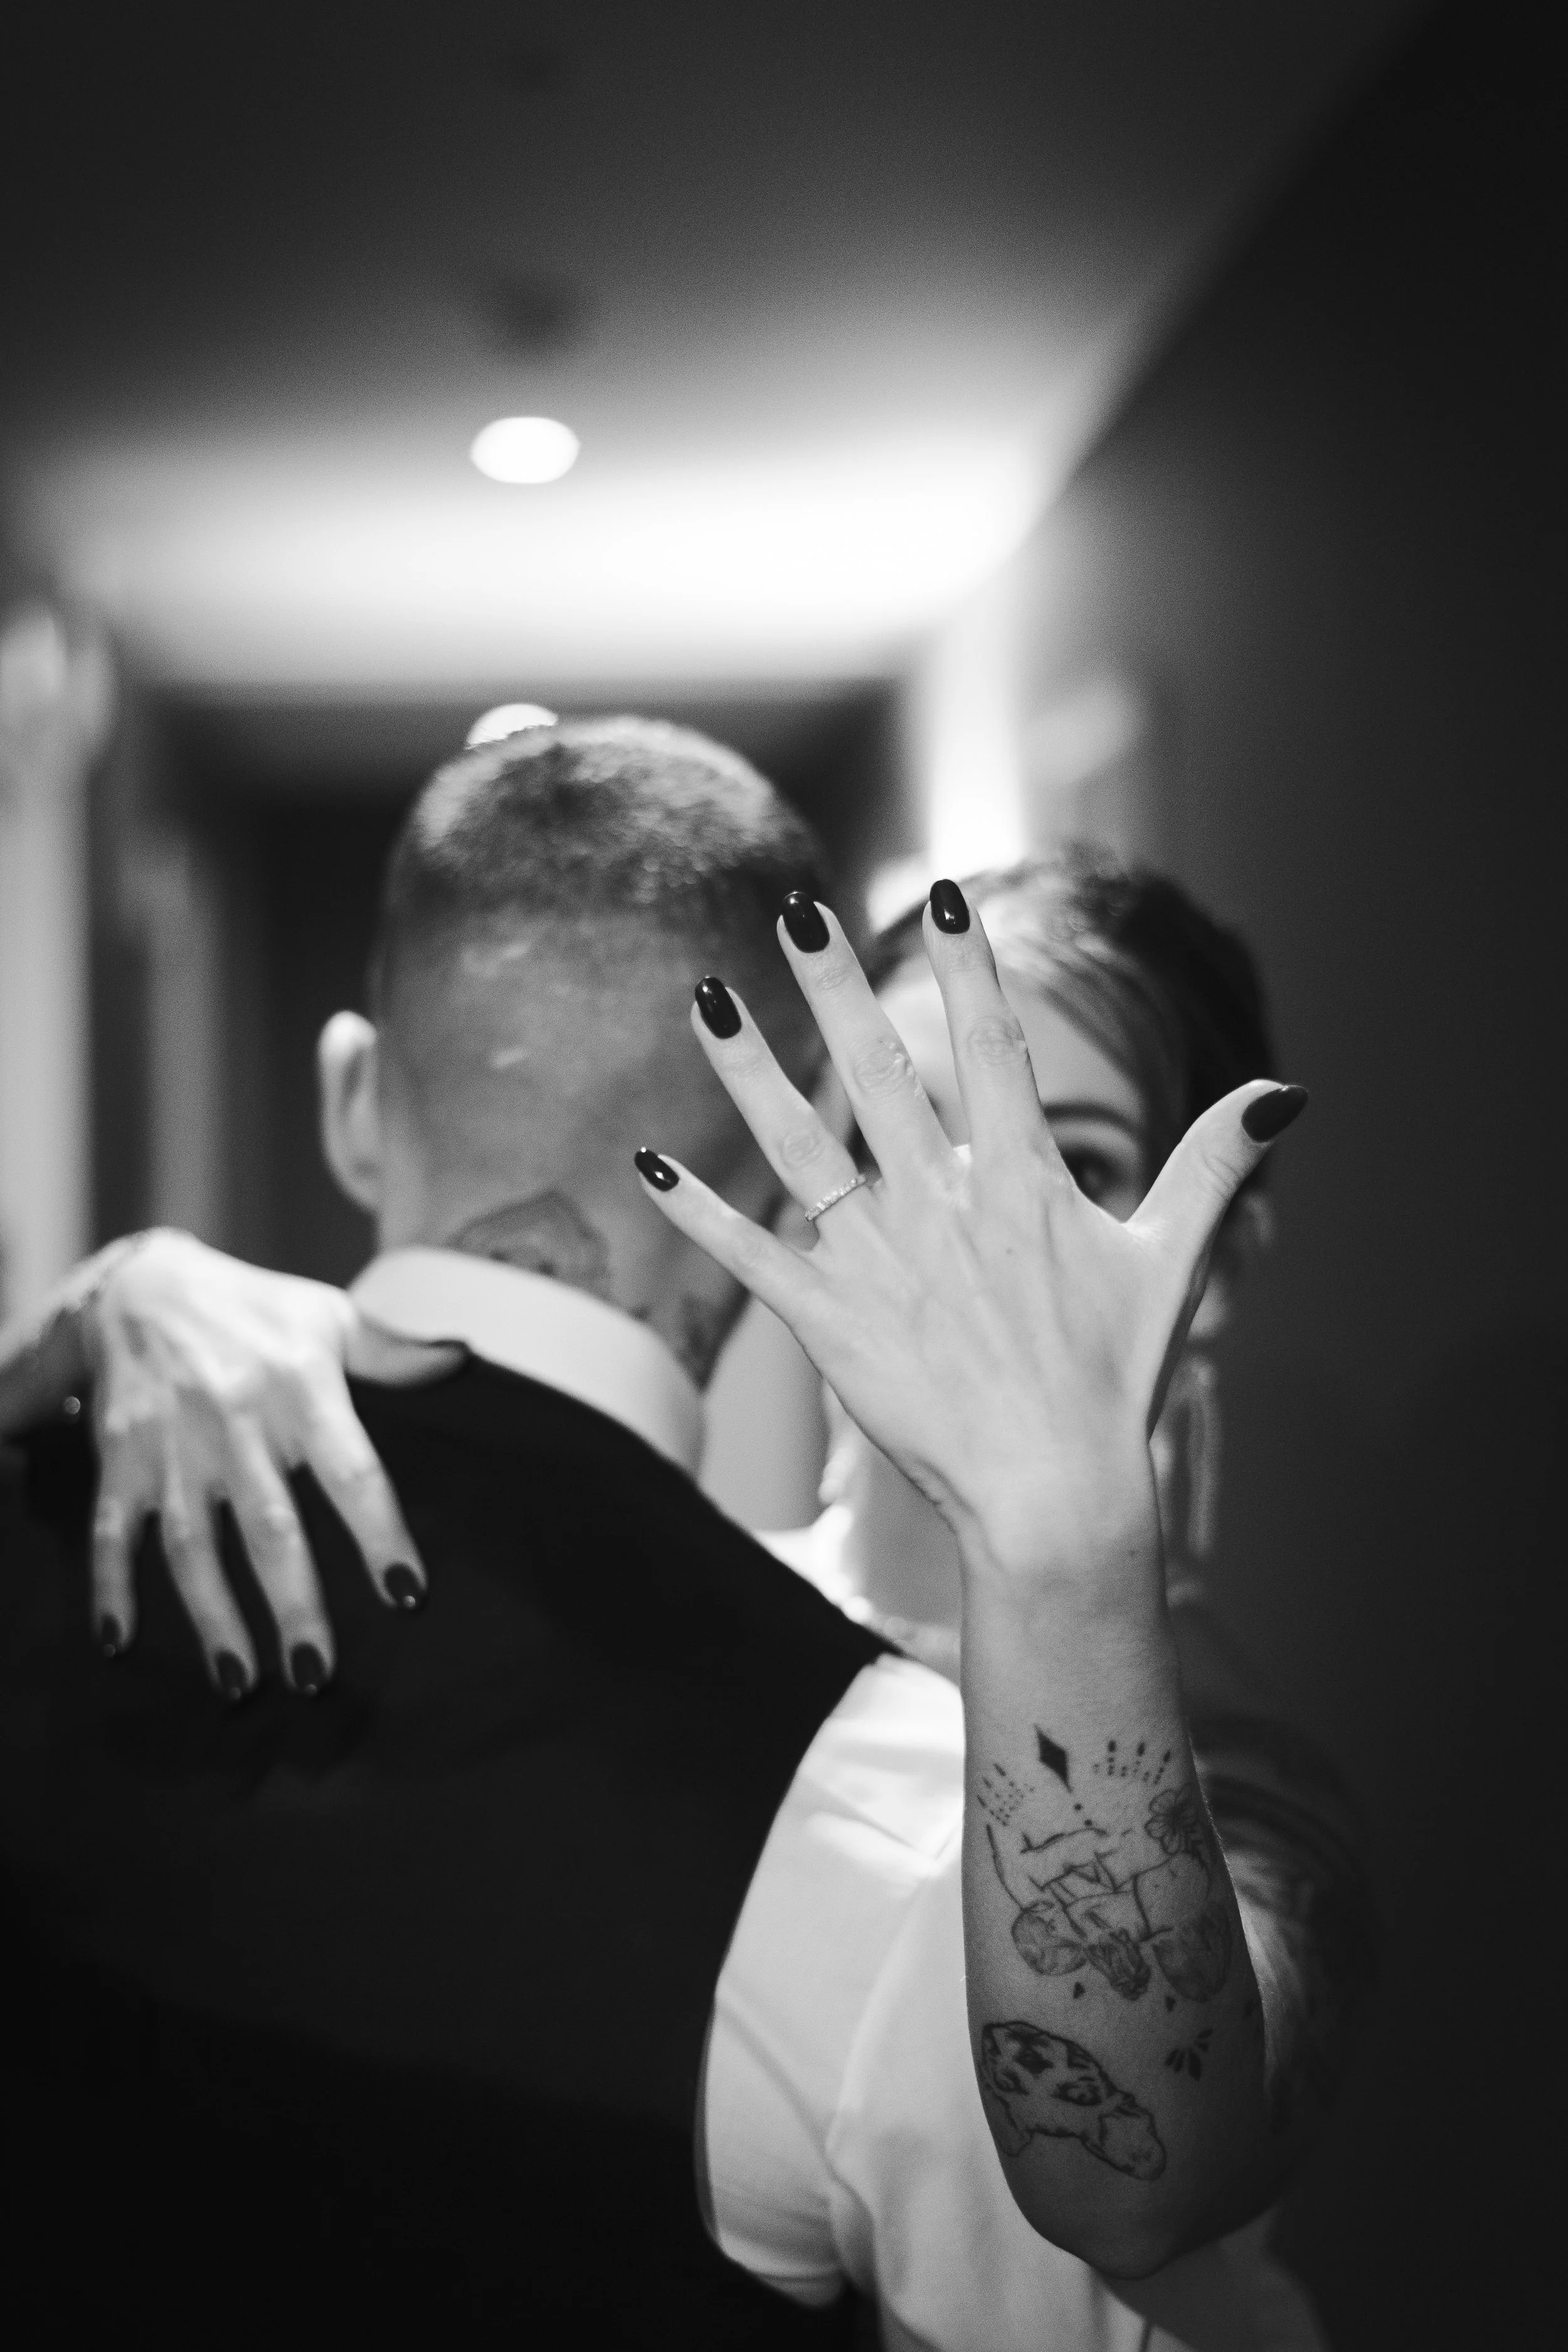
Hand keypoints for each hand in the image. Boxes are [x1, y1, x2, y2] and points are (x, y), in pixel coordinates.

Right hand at [83, 1233, 446, 1696]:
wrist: (139, 1285)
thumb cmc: (255, 1310)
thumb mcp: (328, 1318)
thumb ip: (393, 1353)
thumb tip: (463, 1361)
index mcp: (302, 1386)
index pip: (352, 1470)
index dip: (379, 1532)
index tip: (408, 1594)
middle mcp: (237, 1421)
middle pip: (272, 1527)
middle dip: (293, 1603)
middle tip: (317, 1674)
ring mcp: (173, 1446)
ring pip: (194, 1545)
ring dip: (214, 1617)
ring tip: (241, 1685)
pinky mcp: (120, 1460)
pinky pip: (113, 1530)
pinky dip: (110, 1587)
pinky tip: (120, 1644)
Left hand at [637, 885, 1304, 1596]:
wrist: (1053, 1496)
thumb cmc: (1114, 1381)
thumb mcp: (1172, 1263)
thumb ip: (1214, 1167)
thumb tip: (1287, 1095)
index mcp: (1023, 1183)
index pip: (992, 1048)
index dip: (968, 969)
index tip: (942, 897)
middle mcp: (942, 1206)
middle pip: (878, 1070)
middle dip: (833, 984)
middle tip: (794, 910)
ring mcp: (879, 1261)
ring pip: (799, 1144)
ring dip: (747, 1070)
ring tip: (703, 1001)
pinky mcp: (829, 1322)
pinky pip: (750, 1254)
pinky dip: (696, 1208)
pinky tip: (645, 1162)